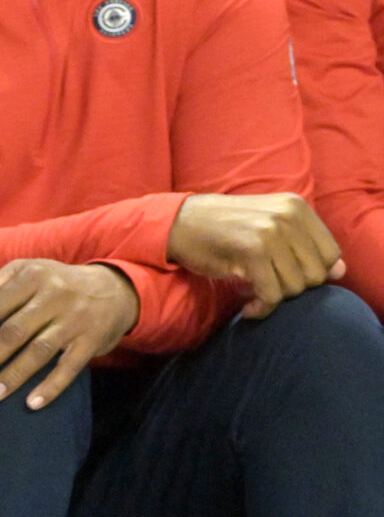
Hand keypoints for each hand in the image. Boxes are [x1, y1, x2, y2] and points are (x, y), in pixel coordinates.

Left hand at [0, 259, 138, 408]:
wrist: (115, 290)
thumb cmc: (56, 283)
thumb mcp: (25, 271)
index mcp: (32, 276)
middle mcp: (54, 296)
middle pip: (13, 332)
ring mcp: (75, 320)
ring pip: (39, 351)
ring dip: (13, 376)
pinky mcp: (92, 341)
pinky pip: (69, 368)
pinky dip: (50, 387)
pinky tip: (31, 404)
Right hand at [167, 192, 342, 316]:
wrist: (176, 224)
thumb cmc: (222, 228)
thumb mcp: (267, 227)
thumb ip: (304, 246)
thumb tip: (340, 273)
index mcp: (296, 206)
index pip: (331, 254)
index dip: (311, 274)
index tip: (285, 278)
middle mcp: (287, 216)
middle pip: (315, 274)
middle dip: (292, 288)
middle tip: (267, 287)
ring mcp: (270, 233)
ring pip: (294, 287)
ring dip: (273, 299)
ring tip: (254, 294)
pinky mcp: (251, 253)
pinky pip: (271, 295)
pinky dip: (261, 309)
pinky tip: (247, 308)